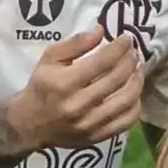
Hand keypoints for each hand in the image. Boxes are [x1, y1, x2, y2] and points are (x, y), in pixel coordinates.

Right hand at [6, 26, 143, 150]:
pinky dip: (135, 104)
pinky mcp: (98, 137)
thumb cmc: (42, 87)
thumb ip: (76, 43)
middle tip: (134, 52)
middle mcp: (79, 105)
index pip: (103, 61)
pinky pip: (127, 120)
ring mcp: (90, 124)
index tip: (127, 38)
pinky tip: (133, 92)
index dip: (120, 47)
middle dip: (130, 61)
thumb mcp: (50, 59)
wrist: (30, 125)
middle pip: (117, 79)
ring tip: (137, 69)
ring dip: (137, 80)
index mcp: (65, 83)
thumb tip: (101, 30)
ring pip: (127, 100)